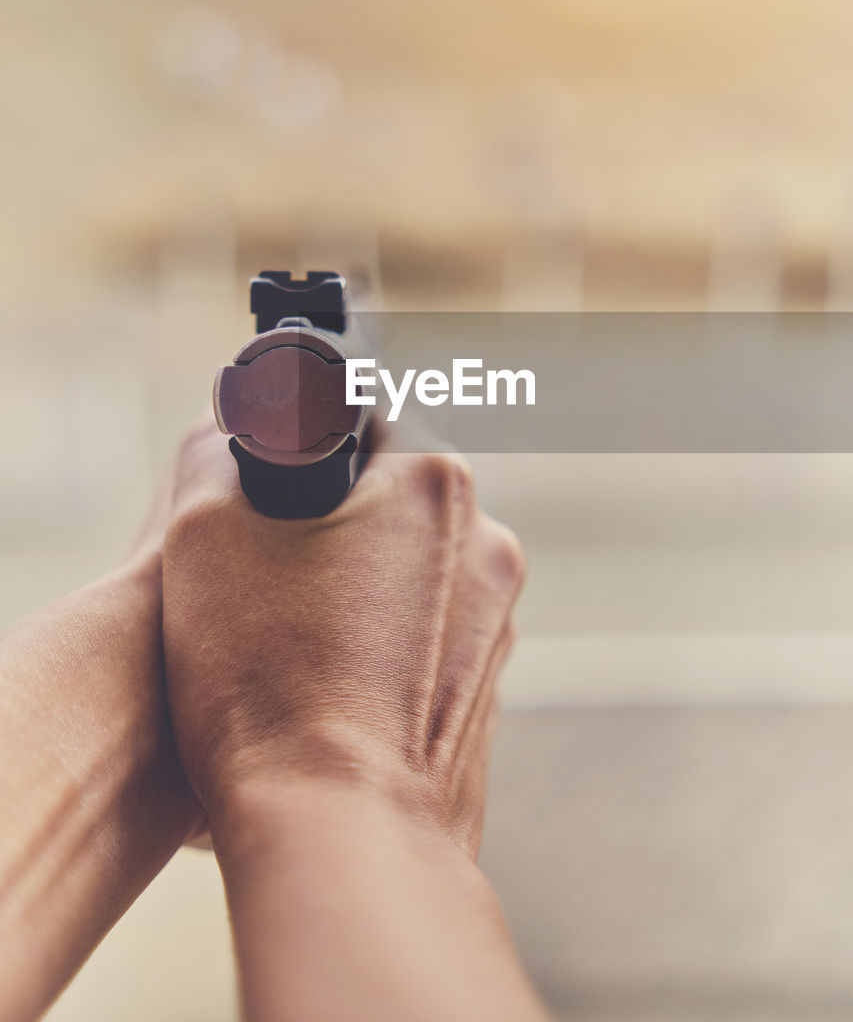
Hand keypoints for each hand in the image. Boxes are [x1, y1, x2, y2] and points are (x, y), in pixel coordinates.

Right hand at [161, 420, 524, 855]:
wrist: (335, 832)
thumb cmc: (267, 680)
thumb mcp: (205, 532)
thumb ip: (219, 454)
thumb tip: (230, 433)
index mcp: (434, 485)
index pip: (366, 423)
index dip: (303, 454)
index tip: (272, 496)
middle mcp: (487, 545)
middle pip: (391, 503)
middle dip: (331, 528)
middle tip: (269, 578)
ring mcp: (501, 624)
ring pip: (409, 575)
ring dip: (357, 592)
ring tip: (293, 646)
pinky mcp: (490, 692)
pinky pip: (425, 643)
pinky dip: (381, 651)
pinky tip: (327, 691)